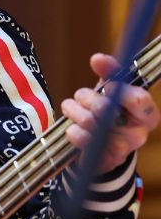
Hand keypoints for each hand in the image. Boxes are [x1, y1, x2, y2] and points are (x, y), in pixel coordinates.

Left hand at [61, 53, 159, 173]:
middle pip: (107, 109)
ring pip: (90, 122)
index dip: (120, 90)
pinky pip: (80, 138)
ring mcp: (121, 150)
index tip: (109, 84)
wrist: (100, 149)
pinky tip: (73, 128)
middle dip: (88, 98)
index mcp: (146, 114)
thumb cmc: (109, 114)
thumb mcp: (111, 90)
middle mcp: (138, 134)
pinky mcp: (101, 161)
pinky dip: (72, 130)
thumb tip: (97, 58)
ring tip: (73, 110)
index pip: (139, 100)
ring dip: (75, 111)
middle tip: (82, 97)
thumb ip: (109, 72)